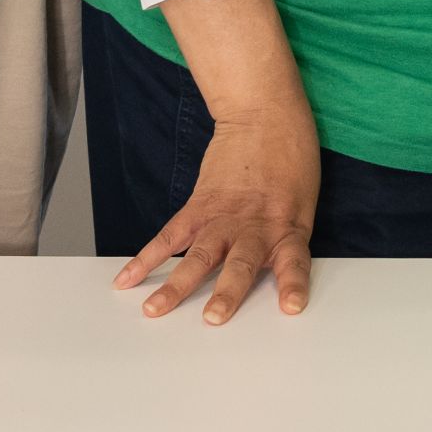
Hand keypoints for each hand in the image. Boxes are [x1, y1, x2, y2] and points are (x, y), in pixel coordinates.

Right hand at [118, 97, 318, 322]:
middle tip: (213, 317)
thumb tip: (278, 275)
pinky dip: (146, 258)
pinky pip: (170, 236)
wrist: (265, 114)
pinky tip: (126, 279)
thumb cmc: (292, 158)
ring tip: (155, 309)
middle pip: (240, 263)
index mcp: (288, 227)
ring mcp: (223, 217)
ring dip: (176, 284)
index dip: (293, 284)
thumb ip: (289, 237)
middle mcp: (254, 227)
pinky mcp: (199, 205)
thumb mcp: (304, 201)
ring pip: (198, 255)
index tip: (291, 307)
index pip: (294, 261)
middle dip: (226, 293)